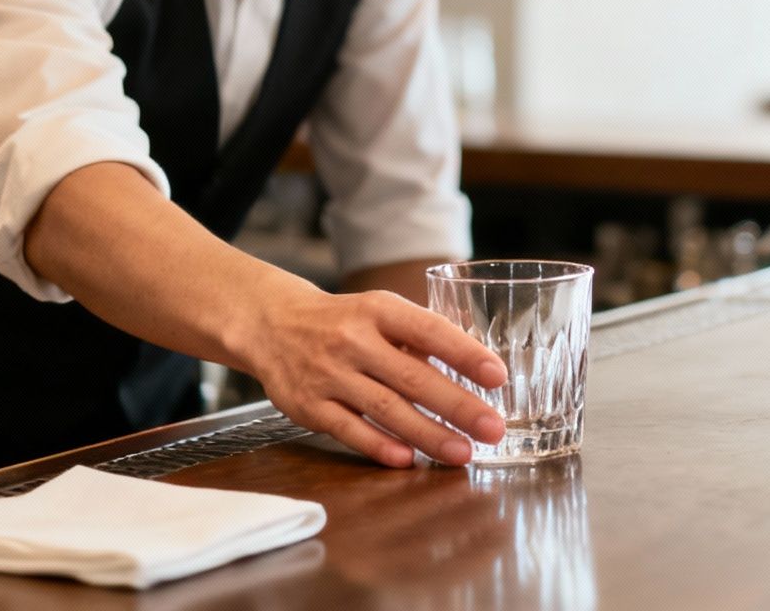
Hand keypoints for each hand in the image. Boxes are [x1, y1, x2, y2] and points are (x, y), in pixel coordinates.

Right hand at [239, 275, 507, 467]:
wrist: (272, 325)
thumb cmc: (343, 322)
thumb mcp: (380, 312)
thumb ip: (421, 337)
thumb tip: (477, 364)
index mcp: (378, 310)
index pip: (428, 329)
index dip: (464, 353)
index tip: (497, 376)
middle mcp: (352, 340)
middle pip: (412, 377)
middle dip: (458, 406)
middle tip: (493, 428)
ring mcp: (328, 374)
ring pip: (385, 409)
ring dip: (428, 434)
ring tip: (463, 452)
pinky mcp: (308, 406)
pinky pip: (349, 430)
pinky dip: (380, 446)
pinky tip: (409, 459)